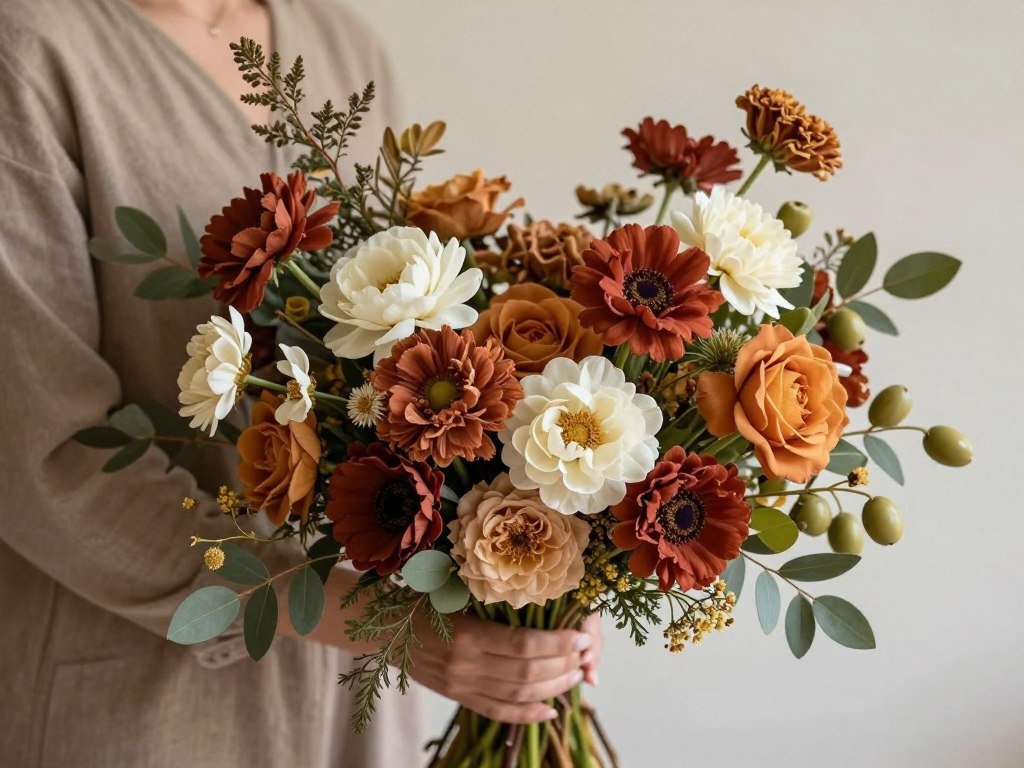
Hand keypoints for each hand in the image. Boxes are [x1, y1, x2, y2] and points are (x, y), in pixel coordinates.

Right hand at [410, 611, 598, 723]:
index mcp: (468, 634)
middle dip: (563, 664)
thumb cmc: (426, 602)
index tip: (582, 635)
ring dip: (553, 687)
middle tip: (585, 654)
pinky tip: (550, 709)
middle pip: (527, 672)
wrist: (386, 631)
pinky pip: (499, 712)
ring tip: (575, 676)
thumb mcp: (456, 594)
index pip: (524, 644)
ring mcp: (462, 686)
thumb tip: (542, 599)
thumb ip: (493, 601)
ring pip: (518, 694)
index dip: (558, 643)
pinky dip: (528, 714)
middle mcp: (466, 665)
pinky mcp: (459, 698)